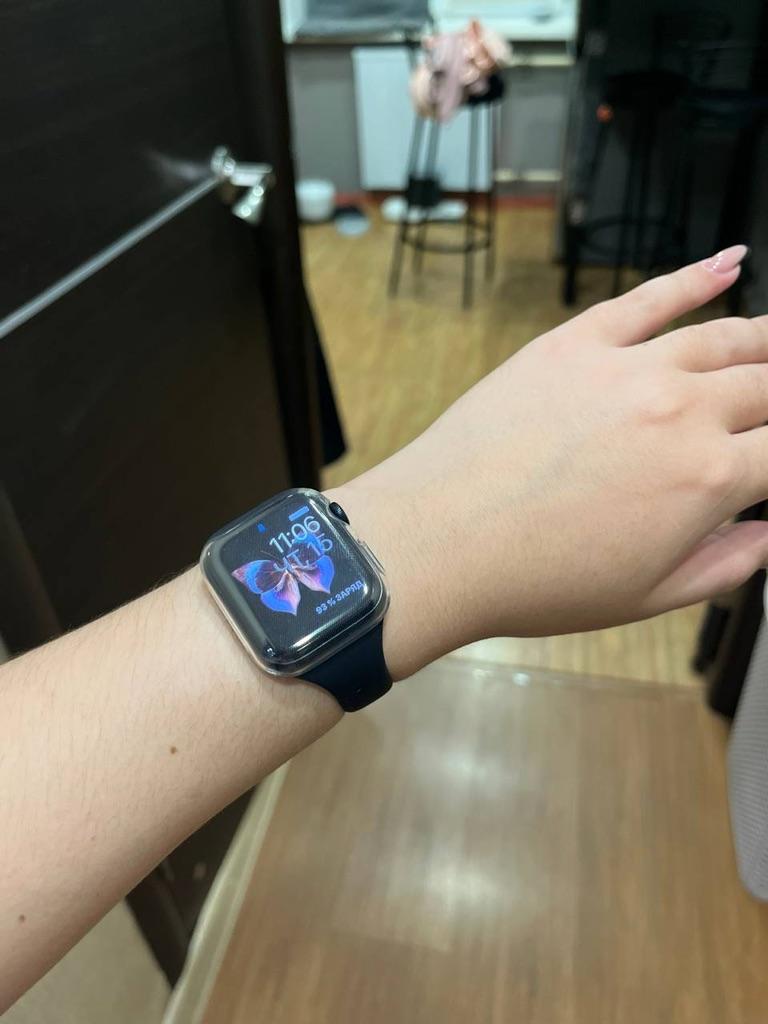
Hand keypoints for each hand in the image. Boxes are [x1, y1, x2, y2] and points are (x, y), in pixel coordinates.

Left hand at [332, 246, 767, 677]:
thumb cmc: (535, 580)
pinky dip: (695, 275)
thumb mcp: (646, 597)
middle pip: (766, 385)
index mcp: (709, 479)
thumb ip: (726, 565)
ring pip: (723, 336)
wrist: (438, 541)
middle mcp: (682, 410)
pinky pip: (648, 298)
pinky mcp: (574, 342)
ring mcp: (628, 366)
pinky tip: (730, 262)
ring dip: (765, 338)